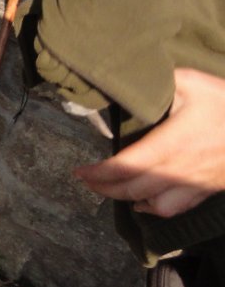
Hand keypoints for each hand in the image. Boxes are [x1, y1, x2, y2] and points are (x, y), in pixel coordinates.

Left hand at [73, 68, 224, 216]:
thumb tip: (134, 77)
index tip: (78, 171)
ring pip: (152, 205)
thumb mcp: (194, 82)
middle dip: (103, 188)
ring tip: (107, 189)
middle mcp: (179, 169)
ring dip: (126, 200)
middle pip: (132, 189)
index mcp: (171, 143)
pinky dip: (153, 209)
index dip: (98, 173)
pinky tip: (142, 203)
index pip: (124, 166)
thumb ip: (161, 82)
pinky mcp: (206, 189)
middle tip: (85, 180)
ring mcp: (194, 183)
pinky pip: (175, 209)